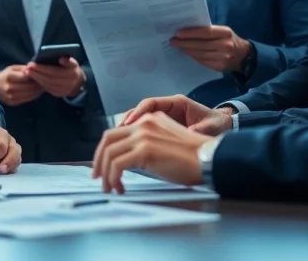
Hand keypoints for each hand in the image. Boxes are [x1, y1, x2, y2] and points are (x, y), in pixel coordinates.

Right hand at [0, 65, 44, 105]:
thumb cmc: (5, 75)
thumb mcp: (12, 68)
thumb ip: (24, 68)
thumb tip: (35, 68)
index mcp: (9, 76)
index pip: (26, 76)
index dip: (35, 75)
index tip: (42, 74)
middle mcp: (9, 88)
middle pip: (30, 87)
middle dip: (39, 84)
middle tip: (47, 81)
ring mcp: (11, 96)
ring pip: (30, 94)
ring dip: (39, 91)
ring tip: (44, 86)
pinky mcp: (12, 103)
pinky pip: (27, 99)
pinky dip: (34, 96)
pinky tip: (37, 92)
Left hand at [25, 57, 85, 97]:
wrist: (77, 81)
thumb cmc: (71, 68)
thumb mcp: (73, 62)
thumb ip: (68, 60)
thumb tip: (61, 59)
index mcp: (72, 74)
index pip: (55, 71)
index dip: (43, 68)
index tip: (32, 63)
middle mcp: (68, 84)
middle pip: (49, 78)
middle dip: (37, 73)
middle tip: (27, 67)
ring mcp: (63, 90)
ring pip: (47, 84)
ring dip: (36, 78)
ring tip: (27, 71)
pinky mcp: (58, 94)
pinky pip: (47, 88)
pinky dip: (39, 82)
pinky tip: (33, 77)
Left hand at [92, 112, 209, 191]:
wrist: (209, 158)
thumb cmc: (193, 157)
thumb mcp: (165, 143)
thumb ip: (147, 145)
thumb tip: (128, 161)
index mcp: (148, 120)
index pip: (116, 132)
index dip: (105, 150)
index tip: (103, 165)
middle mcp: (143, 124)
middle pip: (107, 140)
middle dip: (99, 160)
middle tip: (98, 177)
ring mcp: (143, 136)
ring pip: (109, 153)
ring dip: (105, 173)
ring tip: (109, 187)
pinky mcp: (145, 150)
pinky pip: (117, 165)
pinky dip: (114, 178)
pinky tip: (119, 187)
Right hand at [119, 94, 233, 135]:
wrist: (225, 127)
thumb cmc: (218, 125)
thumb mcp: (211, 127)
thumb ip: (198, 130)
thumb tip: (189, 134)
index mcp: (178, 103)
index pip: (151, 103)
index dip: (138, 113)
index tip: (130, 123)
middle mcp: (168, 108)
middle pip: (141, 111)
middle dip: (128, 122)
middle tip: (118, 133)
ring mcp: (165, 117)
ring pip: (141, 120)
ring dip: (130, 130)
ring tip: (119, 141)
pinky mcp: (165, 127)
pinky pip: (146, 130)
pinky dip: (138, 136)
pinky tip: (131, 146)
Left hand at [170, 26, 250, 72]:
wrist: (242, 55)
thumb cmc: (228, 39)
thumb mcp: (223, 31)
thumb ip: (209, 30)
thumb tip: (187, 30)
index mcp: (226, 33)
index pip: (206, 32)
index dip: (191, 33)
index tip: (178, 33)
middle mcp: (225, 45)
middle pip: (201, 45)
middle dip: (185, 43)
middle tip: (173, 40)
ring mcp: (223, 58)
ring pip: (200, 54)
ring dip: (186, 50)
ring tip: (177, 46)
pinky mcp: (219, 67)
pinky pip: (202, 61)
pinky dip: (193, 56)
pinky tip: (186, 52)